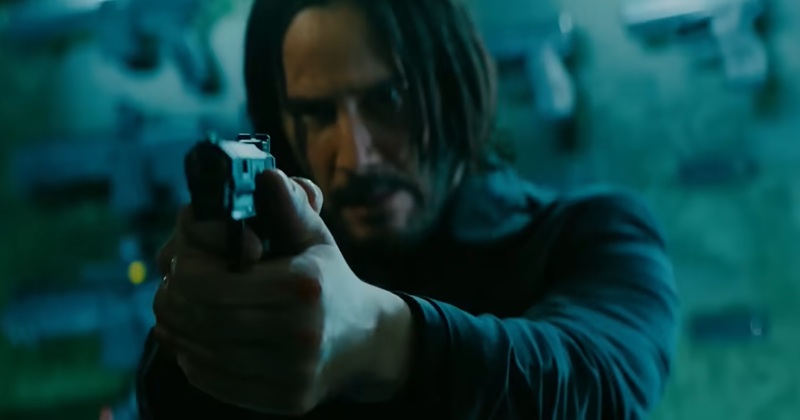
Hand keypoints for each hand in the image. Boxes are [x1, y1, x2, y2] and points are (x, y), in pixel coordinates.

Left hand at [152, 170, 412, 415]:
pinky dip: (194, 362)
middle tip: (166, 291)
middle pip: (202, 320)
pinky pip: (218, 384)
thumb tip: (267, 175)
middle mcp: (301, 332)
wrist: (365, 342)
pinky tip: (193, 344)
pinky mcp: (287, 401)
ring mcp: (294, 372)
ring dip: (178, 333)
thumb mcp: (315, 238)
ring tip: (173, 316)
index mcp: (303, 285)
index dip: (184, 271)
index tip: (181, 263)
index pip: (211, 283)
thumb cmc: (328, 281)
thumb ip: (288, 207)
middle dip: (172, 303)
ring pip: (204, 355)